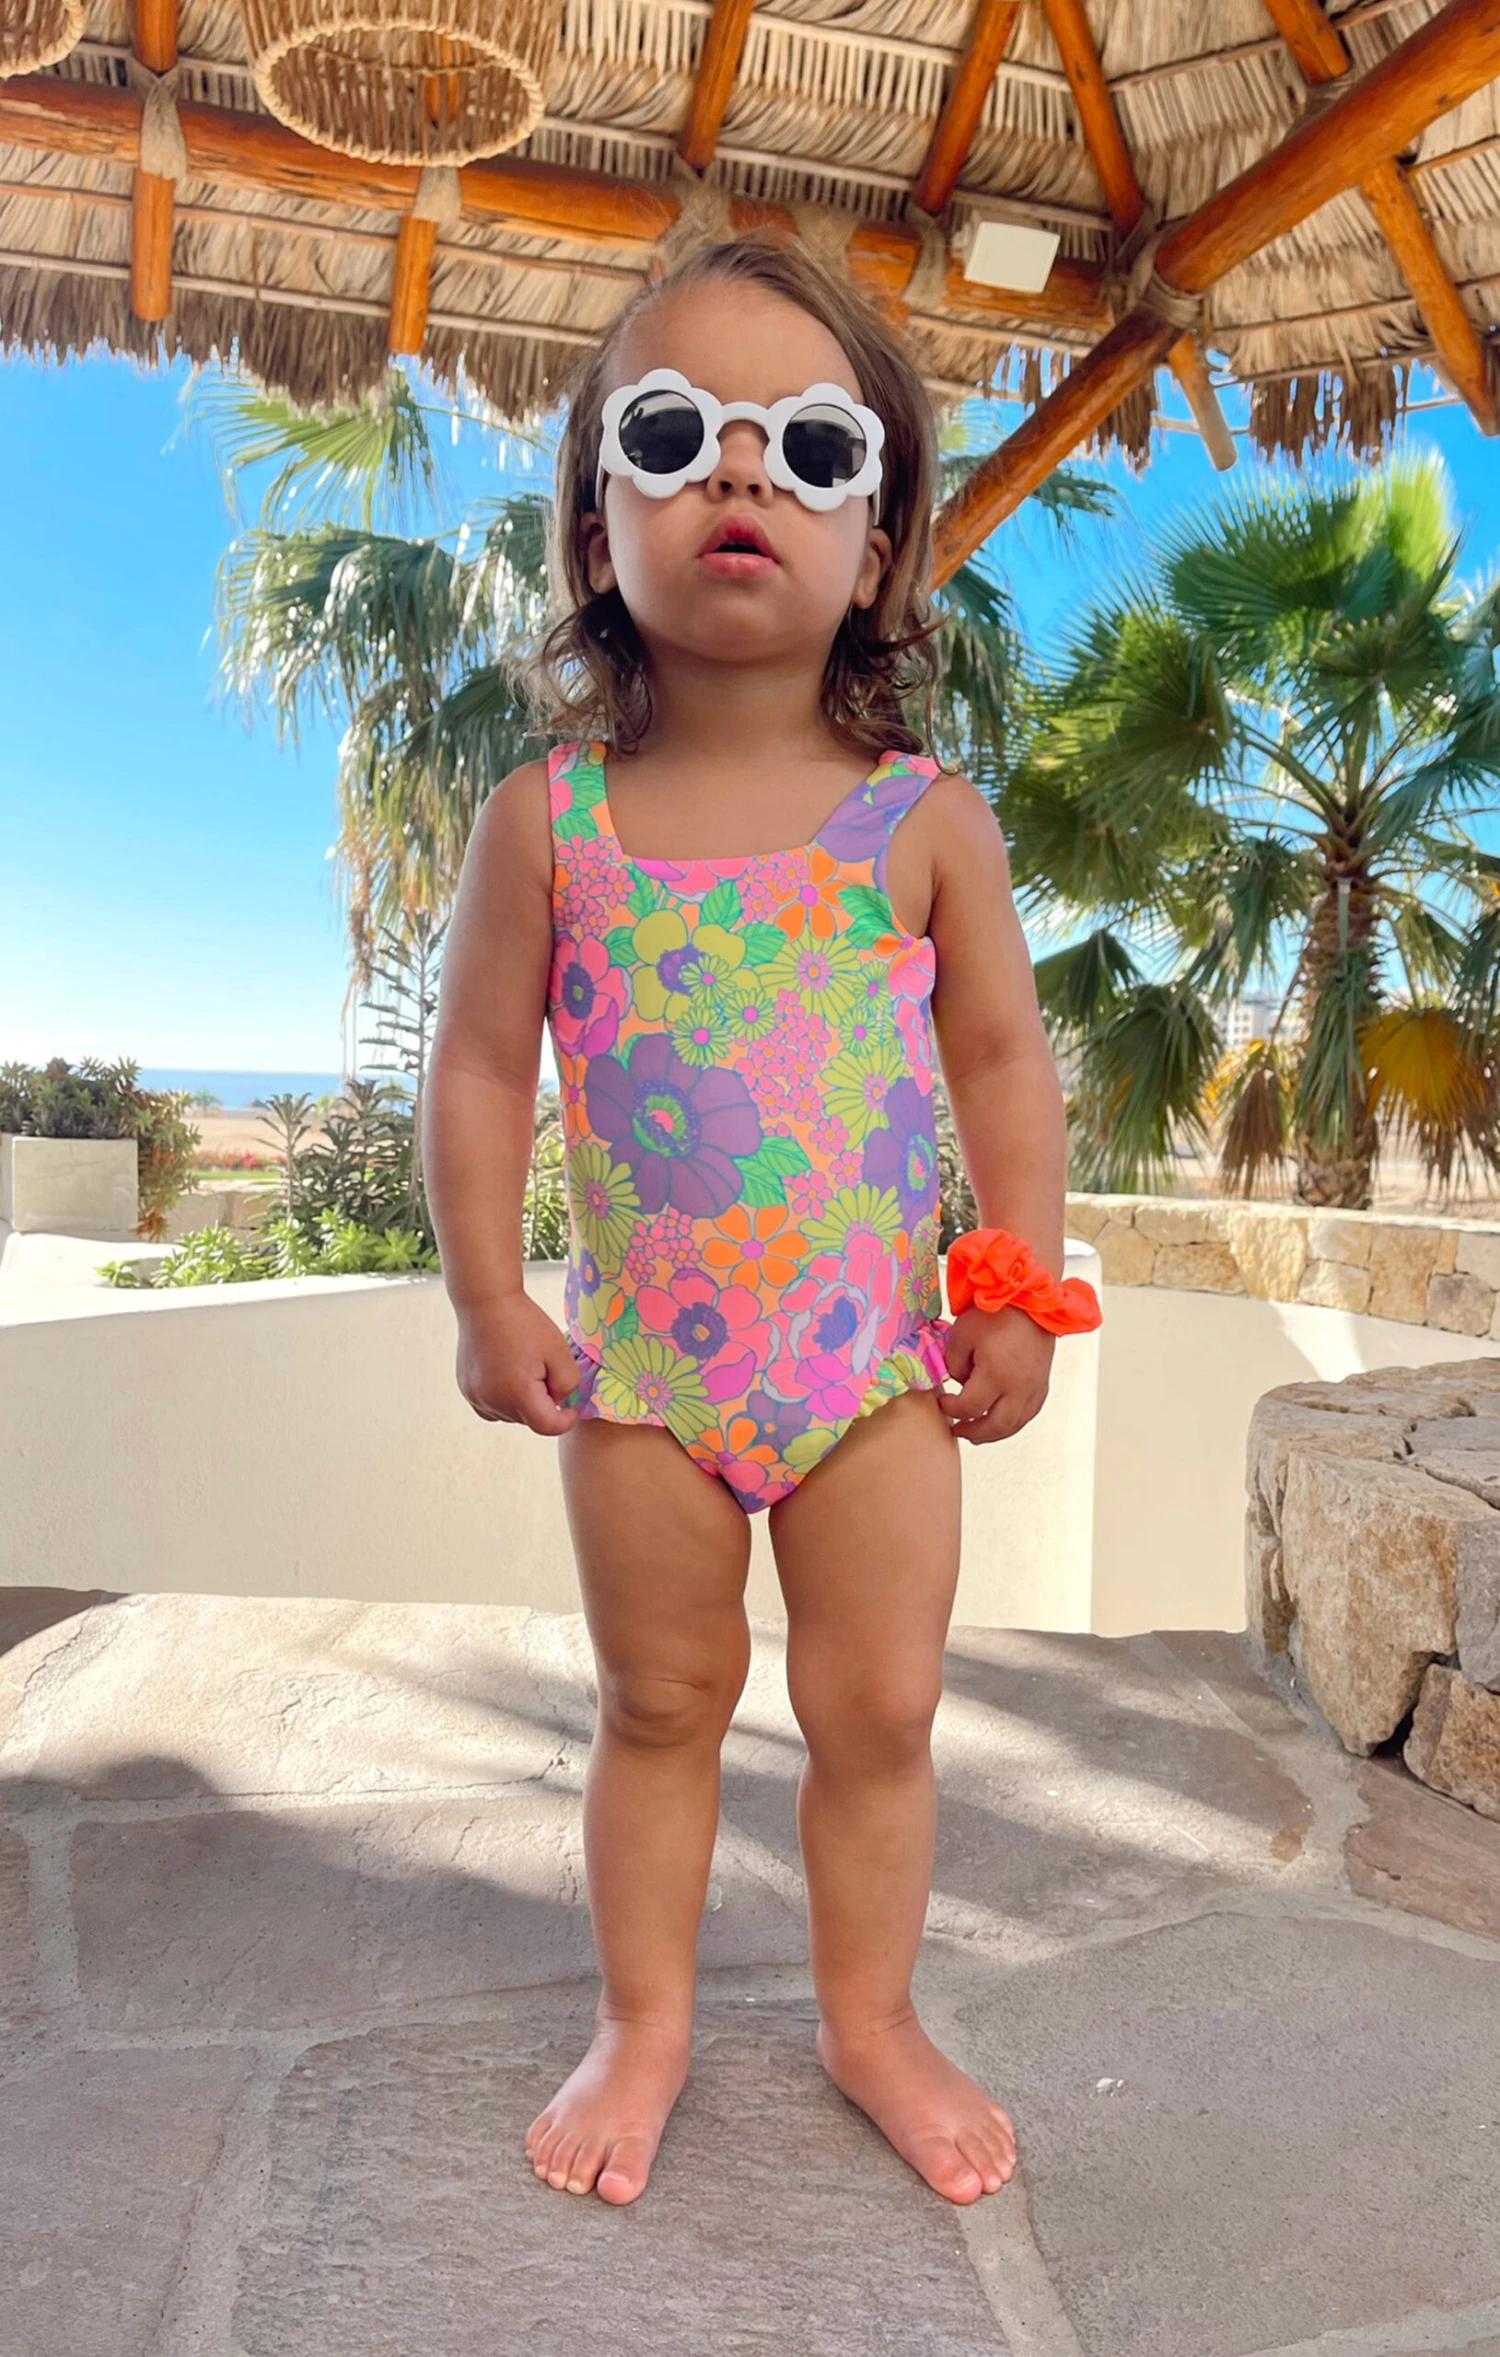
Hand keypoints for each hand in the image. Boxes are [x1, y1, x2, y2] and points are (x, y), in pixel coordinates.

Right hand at [456, 1292, 582, 1435]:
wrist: (486, 1302)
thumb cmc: (524, 1323)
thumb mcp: (560, 1352)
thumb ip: (567, 1385)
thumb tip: (556, 1402)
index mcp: (518, 1394)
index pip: (546, 1427)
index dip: (563, 1422)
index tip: (570, 1412)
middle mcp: (492, 1401)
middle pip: (528, 1420)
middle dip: (542, 1405)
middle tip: (544, 1372)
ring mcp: (476, 1396)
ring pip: (509, 1415)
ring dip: (522, 1403)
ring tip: (524, 1369)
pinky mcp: (467, 1389)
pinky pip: (491, 1407)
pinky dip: (504, 1399)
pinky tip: (508, 1375)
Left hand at [938, 1304, 1054, 1443]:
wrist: (1034, 1302)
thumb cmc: (998, 1313)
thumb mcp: (962, 1333)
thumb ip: (953, 1362)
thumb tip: (958, 1381)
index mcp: (996, 1375)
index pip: (969, 1408)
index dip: (951, 1409)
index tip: (942, 1401)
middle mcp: (1018, 1389)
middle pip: (994, 1427)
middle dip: (972, 1432)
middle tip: (957, 1430)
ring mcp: (1034, 1390)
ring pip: (1014, 1425)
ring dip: (993, 1433)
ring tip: (976, 1432)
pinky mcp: (1042, 1386)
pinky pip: (1028, 1415)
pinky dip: (1011, 1423)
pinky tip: (999, 1420)